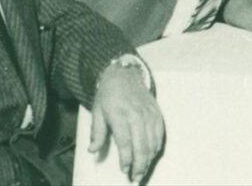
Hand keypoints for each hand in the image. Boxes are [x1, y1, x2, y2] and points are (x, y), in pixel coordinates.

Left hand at [89, 65, 164, 181]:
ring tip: (143, 171)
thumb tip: (92, 151)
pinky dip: (156, 148)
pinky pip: (160, 135)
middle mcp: (137, 115)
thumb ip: (97, 132)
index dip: (126, 159)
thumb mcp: (97, 111)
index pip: (125, 142)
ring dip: (148, 160)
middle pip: (141, 146)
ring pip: (152, 142)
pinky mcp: (157, 113)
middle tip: (136, 178)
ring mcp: (149, 114)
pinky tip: (151, 156)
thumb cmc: (108, 95)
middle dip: (139, 165)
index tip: (124, 170)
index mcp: (120, 115)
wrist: (125, 75)